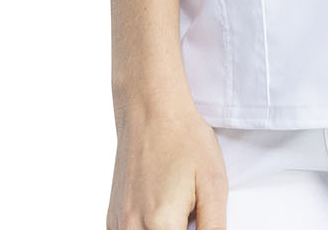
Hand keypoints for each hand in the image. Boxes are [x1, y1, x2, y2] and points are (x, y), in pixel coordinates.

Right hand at [108, 90, 226, 229]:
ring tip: (177, 206)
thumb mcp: (214, 184)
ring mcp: (118, 225)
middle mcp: (132, 229)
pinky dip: (148, 228)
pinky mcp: (112, 218)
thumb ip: (213, 227)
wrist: (151, 109)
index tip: (197, 216)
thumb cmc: (184, 139)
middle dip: (181, 228)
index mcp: (161, 225)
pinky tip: (160, 208)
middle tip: (189, 208)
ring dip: (165, 229)